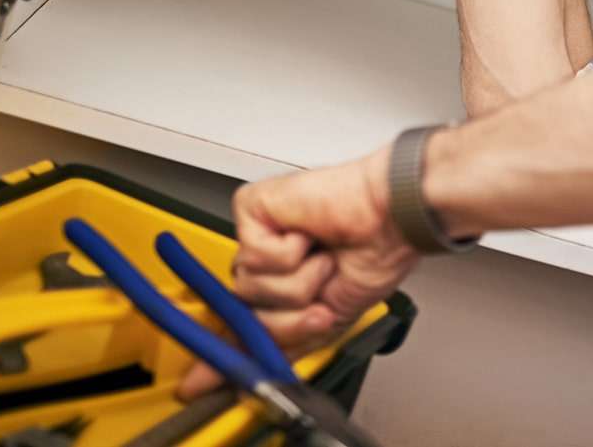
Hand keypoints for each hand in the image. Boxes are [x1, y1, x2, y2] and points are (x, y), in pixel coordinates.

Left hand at [178, 149, 417, 397]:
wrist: (392, 222)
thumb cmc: (376, 256)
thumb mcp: (327, 321)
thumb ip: (281, 346)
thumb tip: (235, 380)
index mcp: (281, 284)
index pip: (239, 322)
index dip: (224, 349)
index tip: (199, 383)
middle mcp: (265, 260)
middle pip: (244, 313)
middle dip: (288, 316)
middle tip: (322, 293)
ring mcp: (257, 235)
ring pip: (248, 287)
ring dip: (297, 281)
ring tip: (323, 257)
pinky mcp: (252, 208)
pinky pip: (253, 255)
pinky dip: (291, 253)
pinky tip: (309, 235)